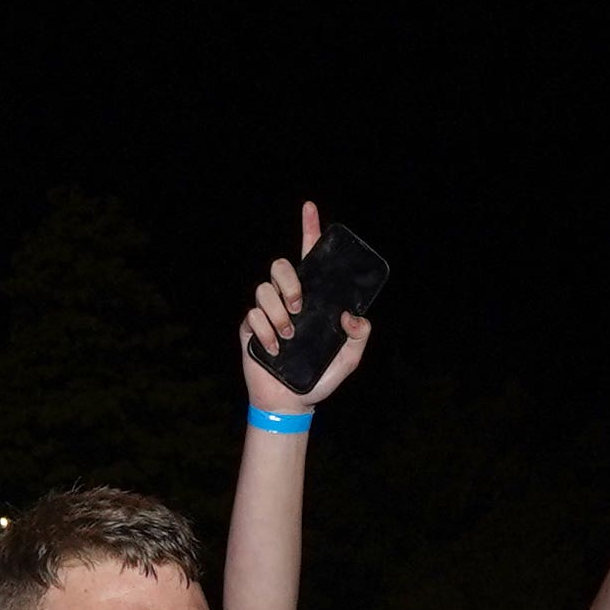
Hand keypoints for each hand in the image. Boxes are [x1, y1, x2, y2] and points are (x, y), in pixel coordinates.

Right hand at [236, 202, 371, 411]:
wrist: (290, 402)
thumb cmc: (320, 378)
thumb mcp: (349, 358)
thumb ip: (360, 336)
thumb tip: (352, 316)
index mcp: (312, 298)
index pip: (308, 256)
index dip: (309, 229)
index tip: (310, 207)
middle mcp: (287, 299)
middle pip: (279, 265)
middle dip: (289, 282)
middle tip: (299, 307)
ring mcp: (266, 312)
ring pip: (263, 289)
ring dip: (277, 313)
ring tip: (288, 336)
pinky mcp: (249, 328)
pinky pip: (252, 315)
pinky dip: (265, 332)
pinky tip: (273, 349)